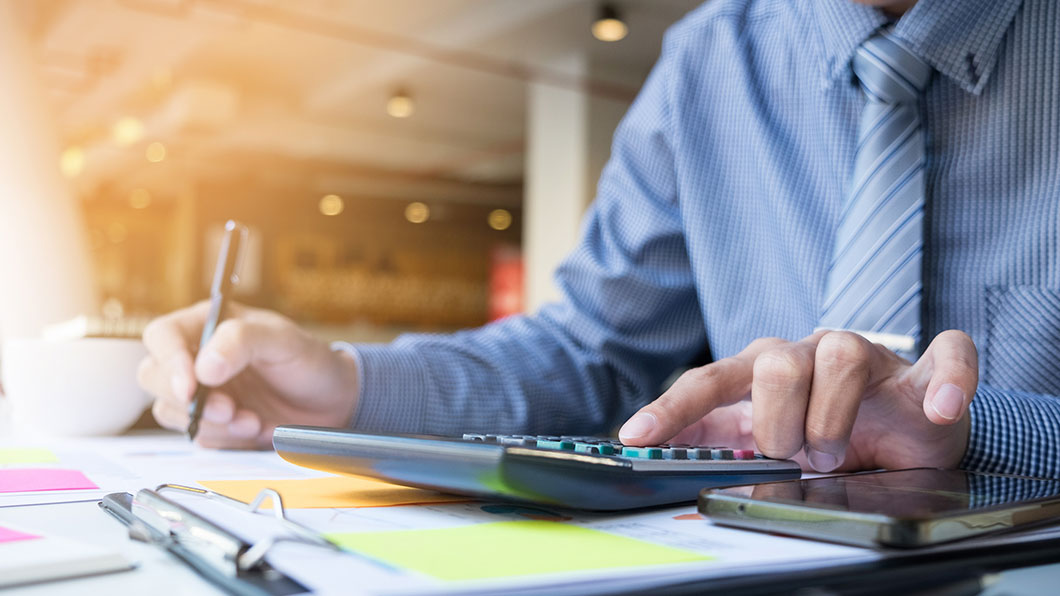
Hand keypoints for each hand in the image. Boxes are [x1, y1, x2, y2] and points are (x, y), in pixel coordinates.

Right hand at [137, 301, 359, 448]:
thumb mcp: (283, 341)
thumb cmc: (308, 361)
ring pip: (170, 411)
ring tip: (253, 421)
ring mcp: (201, 391)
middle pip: (153, 376)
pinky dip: (225, 438)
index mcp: (207, 325)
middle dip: (188, 400)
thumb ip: (242, 341)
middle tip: (229, 409)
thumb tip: (202, 367)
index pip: (162, 336)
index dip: (168, 362)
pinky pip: (196, 435)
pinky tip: (257, 428)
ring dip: (210, 423)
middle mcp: (196, 357)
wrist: (331, 401)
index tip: (190, 387)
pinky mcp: (210, 422)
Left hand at [618, 330, 976, 471]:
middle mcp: (807, 353)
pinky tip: (936, 407)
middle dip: (778, 425)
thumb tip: (673, 464)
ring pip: (839, 355)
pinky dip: (945, 382)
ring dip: (833, 420)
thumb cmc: (831, 436)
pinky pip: (944, 354)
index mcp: (763, 369)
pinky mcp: (923, 369)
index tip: (635, 436)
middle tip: (796, 456)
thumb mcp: (771, 444)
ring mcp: (866, 355)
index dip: (672, 408)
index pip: (709, 381)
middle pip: (773, 364)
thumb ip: (727, 445)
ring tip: (836, 454)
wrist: (905, 436)